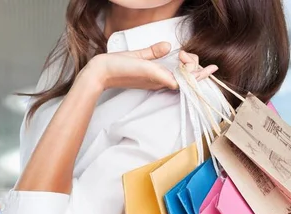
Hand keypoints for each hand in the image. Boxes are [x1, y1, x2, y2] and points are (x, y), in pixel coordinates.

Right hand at [83, 42, 217, 90]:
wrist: (99, 74)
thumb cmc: (115, 68)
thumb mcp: (137, 59)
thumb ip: (153, 55)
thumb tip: (168, 48)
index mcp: (158, 78)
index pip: (186, 80)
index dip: (196, 72)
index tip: (198, 61)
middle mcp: (157, 82)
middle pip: (185, 80)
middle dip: (194, 70)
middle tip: (190, 56)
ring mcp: (153, 81)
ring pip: (178, 78)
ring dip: (188, 71)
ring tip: (190, 59)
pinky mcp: (147, 78)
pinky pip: (168, 77)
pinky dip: (177, 72)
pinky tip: (179, 65)